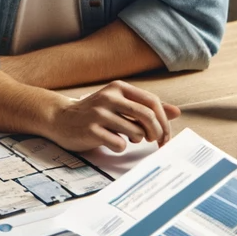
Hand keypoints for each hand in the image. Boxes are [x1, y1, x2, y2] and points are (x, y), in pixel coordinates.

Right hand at [47, 80, 179, 152]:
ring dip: (137, 139)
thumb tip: (176, 112)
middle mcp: (109, 97)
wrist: (60, 119)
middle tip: (156, 142)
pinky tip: (112, 142)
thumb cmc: (95, 113)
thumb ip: (145, 107)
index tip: (166, 135)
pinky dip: (120, 147)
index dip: (163, 120)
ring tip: (128, 138)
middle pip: (147, 116)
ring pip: (135, 131)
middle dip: (157, 132)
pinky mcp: (91, 130)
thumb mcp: (120, 104)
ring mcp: (99, 113)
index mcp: (119, 88)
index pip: (152, 102)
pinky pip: (118, 143)